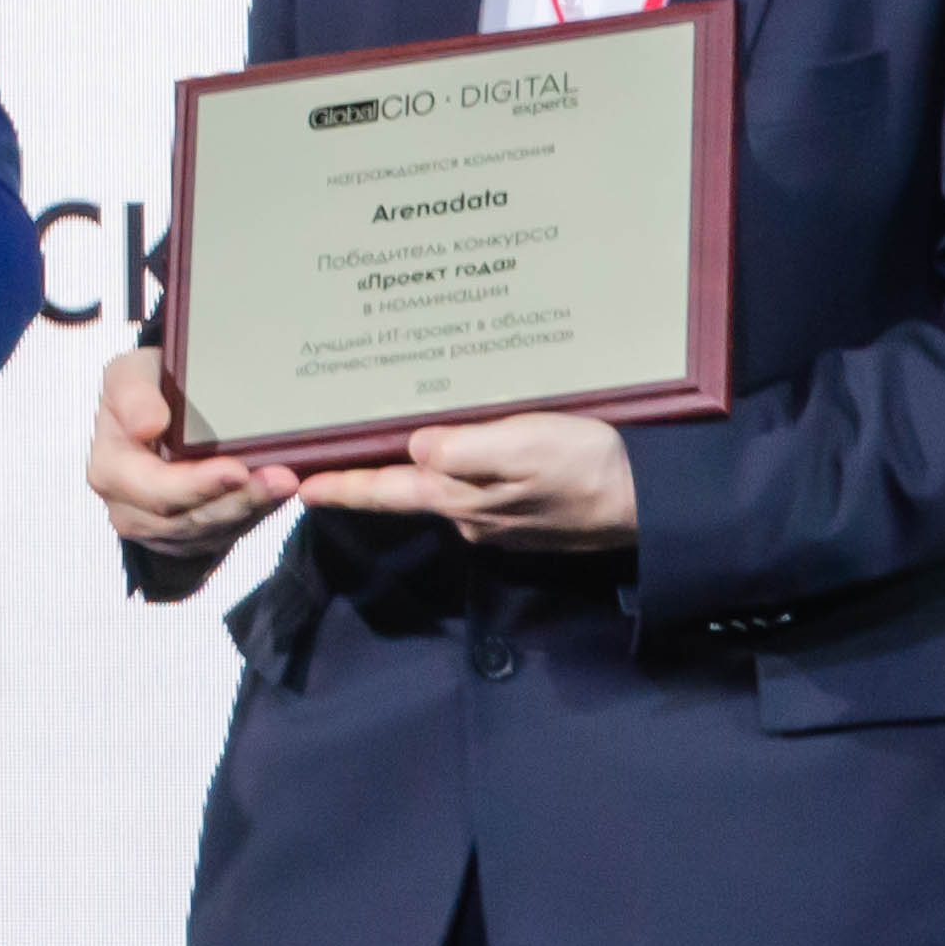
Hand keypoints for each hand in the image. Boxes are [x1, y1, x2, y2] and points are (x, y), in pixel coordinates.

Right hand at [90, 344, 291, 561]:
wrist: (153, 409)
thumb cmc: (143, 388)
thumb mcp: (129, 373)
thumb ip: (132, 392)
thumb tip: (147, 424)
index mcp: (110, 470)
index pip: (155, 490)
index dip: (197, 485)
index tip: (237, 469)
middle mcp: (128, 509)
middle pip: (188, 519)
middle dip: (238, 501)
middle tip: (282, 479)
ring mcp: (157, 528)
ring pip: (211, 532)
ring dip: (252, 509)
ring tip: (287, 483)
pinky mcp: (184, 536)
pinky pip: (223, 535)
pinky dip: (253, 515)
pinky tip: (277, 494)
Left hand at [294, 406, 640, 549]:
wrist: (645, 501)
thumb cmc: (584, 466)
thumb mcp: (518, 447)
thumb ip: (461, 449)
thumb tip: (414, 446)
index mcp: (459, 498)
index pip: (385, 491)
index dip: (341, 487)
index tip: (298, 485)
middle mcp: (469, 515)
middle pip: (410, 488)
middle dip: (375, 469)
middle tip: (340, 442)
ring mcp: (498, 518)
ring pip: (447, 484)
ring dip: (423, 461)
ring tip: (400, 427)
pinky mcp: (525, 511)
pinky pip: (481, 483)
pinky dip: (468, 464)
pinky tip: (473, 442)